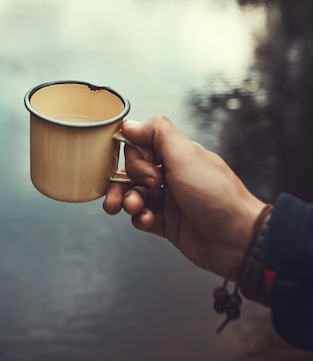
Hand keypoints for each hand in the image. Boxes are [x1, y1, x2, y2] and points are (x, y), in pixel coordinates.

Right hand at [103, 116, 265, 279]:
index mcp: (178, 155)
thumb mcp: (186, 155)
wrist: (238, 241)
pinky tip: (149, 220)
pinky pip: (142, 217)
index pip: (141, 146)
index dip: (135, 156)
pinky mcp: (168, 224)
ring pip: (134, 194)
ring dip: (128, 200)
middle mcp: (172, 174)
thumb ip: (157, 133)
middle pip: (133, 171)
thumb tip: (130, 123)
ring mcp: (170, 200)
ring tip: (133, 208)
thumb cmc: (217, 195)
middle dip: (126, 180)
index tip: (145, 167)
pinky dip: (140, 218)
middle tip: (144, 188)